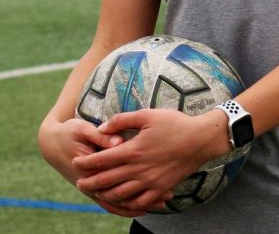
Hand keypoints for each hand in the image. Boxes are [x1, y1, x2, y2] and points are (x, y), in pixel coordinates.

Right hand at [37, 117, 153, 216]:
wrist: (52, 143)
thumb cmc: (70, 133)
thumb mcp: (83, 129)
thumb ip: (102, 136)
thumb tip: (119, 143)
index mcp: (90, 167)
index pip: (116, 177)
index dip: (140, 178)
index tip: (162, 177)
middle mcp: (92, 182)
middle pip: (120, 194)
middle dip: (145, 196)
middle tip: (167, 196)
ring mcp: (92, 188)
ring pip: (118, 202)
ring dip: (139, 204)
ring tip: (162, 203)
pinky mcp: (94, 188)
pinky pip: (113, 201)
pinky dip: (128, 205)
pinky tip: (146, 206)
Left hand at [72, 108, 228, 214]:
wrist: (201, 139)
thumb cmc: (175, 123)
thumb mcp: (148, 114)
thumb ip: (123, 119)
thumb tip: (102, 127)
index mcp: (133, 150)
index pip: (101, 160)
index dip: (86, 162)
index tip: (76, 162)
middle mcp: (138, 169)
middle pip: (106, 181)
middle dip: (89, 183)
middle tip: (79, 183)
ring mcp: (150, 181)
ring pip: (120, 194)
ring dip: (105, 194)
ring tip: (97, 192)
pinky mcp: (161, 188)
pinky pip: (140, 202)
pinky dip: (128, 204)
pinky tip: (124, 200)